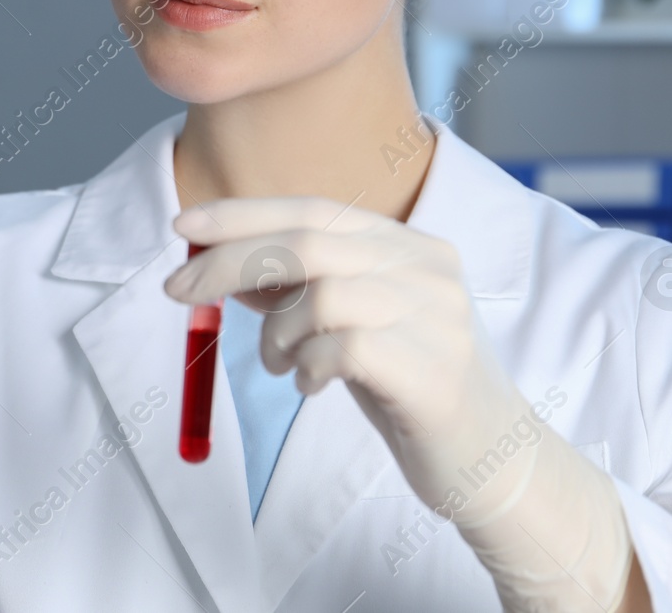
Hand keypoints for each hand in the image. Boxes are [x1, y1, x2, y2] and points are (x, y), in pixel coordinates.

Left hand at [165, 196, 634, 611]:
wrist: (492, 462)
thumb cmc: (408, 386)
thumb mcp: (351, 325)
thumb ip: (301, 290)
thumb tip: (225, 266)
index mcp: (410, 245)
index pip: (313, 209)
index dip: (243, 214)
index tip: (183, 227)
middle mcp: (429, 269)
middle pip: (309, 242)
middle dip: (230, 263)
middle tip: (180, 293)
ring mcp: (438, 318)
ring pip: (322, 293)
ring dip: (275, 333)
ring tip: (279, 364)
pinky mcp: (434, 373)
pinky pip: (343, 348)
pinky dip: (308, 365)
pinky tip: (313, 385)